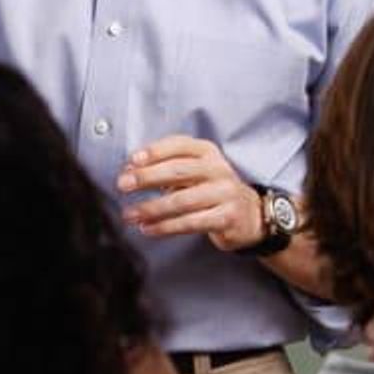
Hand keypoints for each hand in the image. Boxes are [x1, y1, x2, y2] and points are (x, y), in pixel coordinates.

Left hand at [117, 136, 265, 252]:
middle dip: (147, 178)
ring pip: (182, 201)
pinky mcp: (227, 217)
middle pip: (178, 171)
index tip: (132, 160)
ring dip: (151, 208)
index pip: (179, 145)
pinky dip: (165, 226)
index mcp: (207, 152)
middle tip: (123, 185)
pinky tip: (148, 228)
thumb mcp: (193, 171)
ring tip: (130, 214)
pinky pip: (191, 223)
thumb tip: (130, 172)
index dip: (155, 151)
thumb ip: (164, 167)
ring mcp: (225, 194)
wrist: (250, 215)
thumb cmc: (211, 190)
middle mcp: (218, 170)